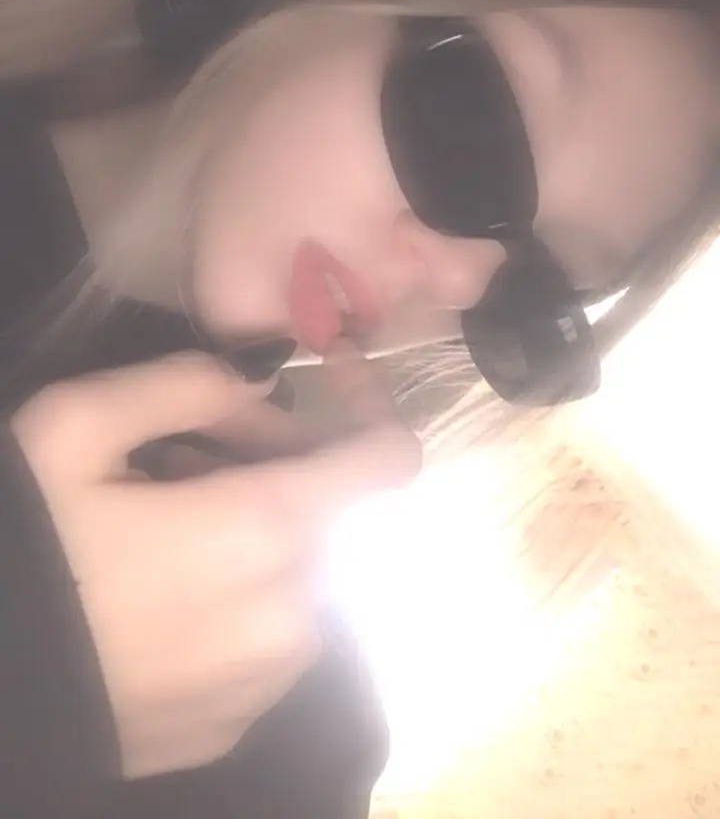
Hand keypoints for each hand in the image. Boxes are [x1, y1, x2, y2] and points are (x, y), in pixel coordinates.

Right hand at [11, 351, 419, 778]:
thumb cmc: (29, 549)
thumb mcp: (78, 426)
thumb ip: (192, 383)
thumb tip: (267, 381)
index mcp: (267, 529)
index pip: (388, 459)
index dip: (369, 404)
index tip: (329, 374)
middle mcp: (292, 610)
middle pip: (330, 510)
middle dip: (278, 464)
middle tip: (186, 456)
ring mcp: (267, 680)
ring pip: (298, 572)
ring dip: (254, 533)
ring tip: (158, 525)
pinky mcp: (233, 724)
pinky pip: (265, 638)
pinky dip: (236, 598)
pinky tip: (159, 591)